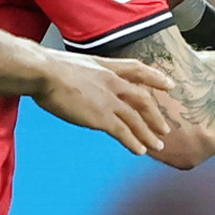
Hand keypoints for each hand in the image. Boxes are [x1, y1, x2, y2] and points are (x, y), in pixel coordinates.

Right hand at [34, 51, 177, 154]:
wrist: (44, 73)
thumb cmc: (49, 67)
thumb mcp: (73, 63)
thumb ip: (82, 74)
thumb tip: (76, 82)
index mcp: (106, 67)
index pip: (137, 70)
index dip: (155, 78)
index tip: (169, 85)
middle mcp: (113, 83)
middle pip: (142, 99)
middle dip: (155, 116)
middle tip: (164, 129)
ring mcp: (109, 100)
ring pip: (136, 119)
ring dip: (148, 134)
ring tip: (158, 146)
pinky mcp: (102, 117)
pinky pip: (124, 132)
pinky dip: (134, 142)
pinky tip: (140, 151)